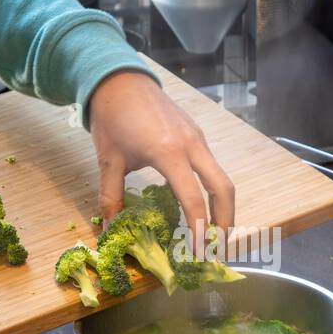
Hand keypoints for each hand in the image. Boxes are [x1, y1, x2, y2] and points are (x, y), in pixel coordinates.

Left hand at [88, 71, 234, 252]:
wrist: (119, 79)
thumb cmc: (112, 119)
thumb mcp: (108, 161)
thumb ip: (111, 199)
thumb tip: (110, 233)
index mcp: (168, 153)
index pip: (193, 200)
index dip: (198, 231)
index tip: (198, 254)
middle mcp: (191, 145)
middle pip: (223, 189)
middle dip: (225, 222)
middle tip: (217, 248)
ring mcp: (198, 138)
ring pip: (222, 177)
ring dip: (223, 207)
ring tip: (213, 232)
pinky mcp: (197, 134)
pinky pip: (212, 166)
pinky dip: (212, 190)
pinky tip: (200, 205)